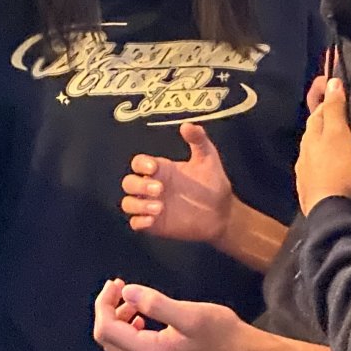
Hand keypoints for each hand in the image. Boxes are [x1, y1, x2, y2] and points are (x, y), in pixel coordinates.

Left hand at [93, 278, 245, 350]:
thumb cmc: (219, 332)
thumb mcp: (189, 314)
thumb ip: (156, 304)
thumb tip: (127, 292)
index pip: (107, 330)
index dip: (104, 304)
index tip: (116, 283)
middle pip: (108, 339)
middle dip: (108, 310)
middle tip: (120, 286)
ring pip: (117, 344)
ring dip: (117, 318)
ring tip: (131, 298)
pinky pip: (130, 348)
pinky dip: (128, 328)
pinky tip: (142, 315)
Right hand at [121, 123, 232, 243]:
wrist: (222, 213)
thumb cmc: (212, 184)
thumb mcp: (208, 158)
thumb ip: (198, 140)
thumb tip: (187, 125)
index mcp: (161, 169)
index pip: (138, 163)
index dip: (141, 163)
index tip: (152, 167)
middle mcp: (152, 187)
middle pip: (129, 183)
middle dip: (138, 185)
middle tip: (159, 189)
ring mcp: (151, 206)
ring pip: (128, 204)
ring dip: (137, 205)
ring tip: (159, 208)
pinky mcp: (154, 225)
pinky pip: (135, 224)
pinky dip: (139, 222)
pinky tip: (152, 220)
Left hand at [297, 77, 350, 215]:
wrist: (330, 211)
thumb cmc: (337, 168)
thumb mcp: (338, 134)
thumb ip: (334, 109)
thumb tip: (331, 82)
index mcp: (310, 137)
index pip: (318, 113)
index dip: (330, 103)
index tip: (342, 96)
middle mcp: (303, 154)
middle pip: (315, 133)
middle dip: (327, 125)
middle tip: (346, 122)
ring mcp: (305, 174)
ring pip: (315, 154)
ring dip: (326, 148)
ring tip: (342, 147)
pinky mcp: (310, 192)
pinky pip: (317, 172)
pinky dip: (325, 167)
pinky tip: (333, 171)